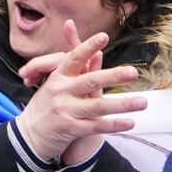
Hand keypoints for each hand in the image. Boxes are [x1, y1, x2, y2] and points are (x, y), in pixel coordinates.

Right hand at [14, 26, 145, 166]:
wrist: (29, 134)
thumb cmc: (47, 105)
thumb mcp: (56, 83)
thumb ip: (78, 69)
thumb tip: (99, 53)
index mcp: (58, 77)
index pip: (74, 58)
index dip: (87, 46)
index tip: (103, 36)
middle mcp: (61, 91)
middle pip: (90, 81)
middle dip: (113, 76)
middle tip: (133, 72)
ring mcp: (65, 111)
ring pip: (98, 107)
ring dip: (122, 104)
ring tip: (142, 102)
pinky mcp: (70, 129)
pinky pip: (96, 126)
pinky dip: (114, 125)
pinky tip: (130, 122)